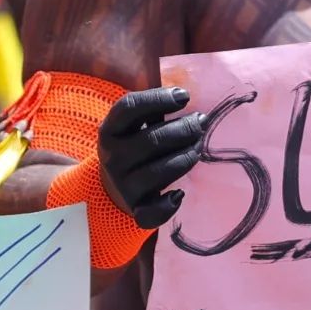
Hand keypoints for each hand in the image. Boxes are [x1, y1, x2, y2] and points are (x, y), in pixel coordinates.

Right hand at [97, 87, 205, 227]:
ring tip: (198, 148)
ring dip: (186, 158)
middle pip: (151, 140)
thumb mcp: (134, 126)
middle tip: (201, 123)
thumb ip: (154, 111)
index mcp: (110, 131)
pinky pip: (151, 213)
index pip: (129, 108)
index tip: (184, 97)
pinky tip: (179, 194)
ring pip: (158, 172)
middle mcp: (112, 158)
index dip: (158, 99)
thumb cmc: (134, 147)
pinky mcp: (135, 209)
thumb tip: (185, 97)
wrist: (113, 188)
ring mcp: (122, 185)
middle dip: (184, 129)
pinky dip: (167, 205)